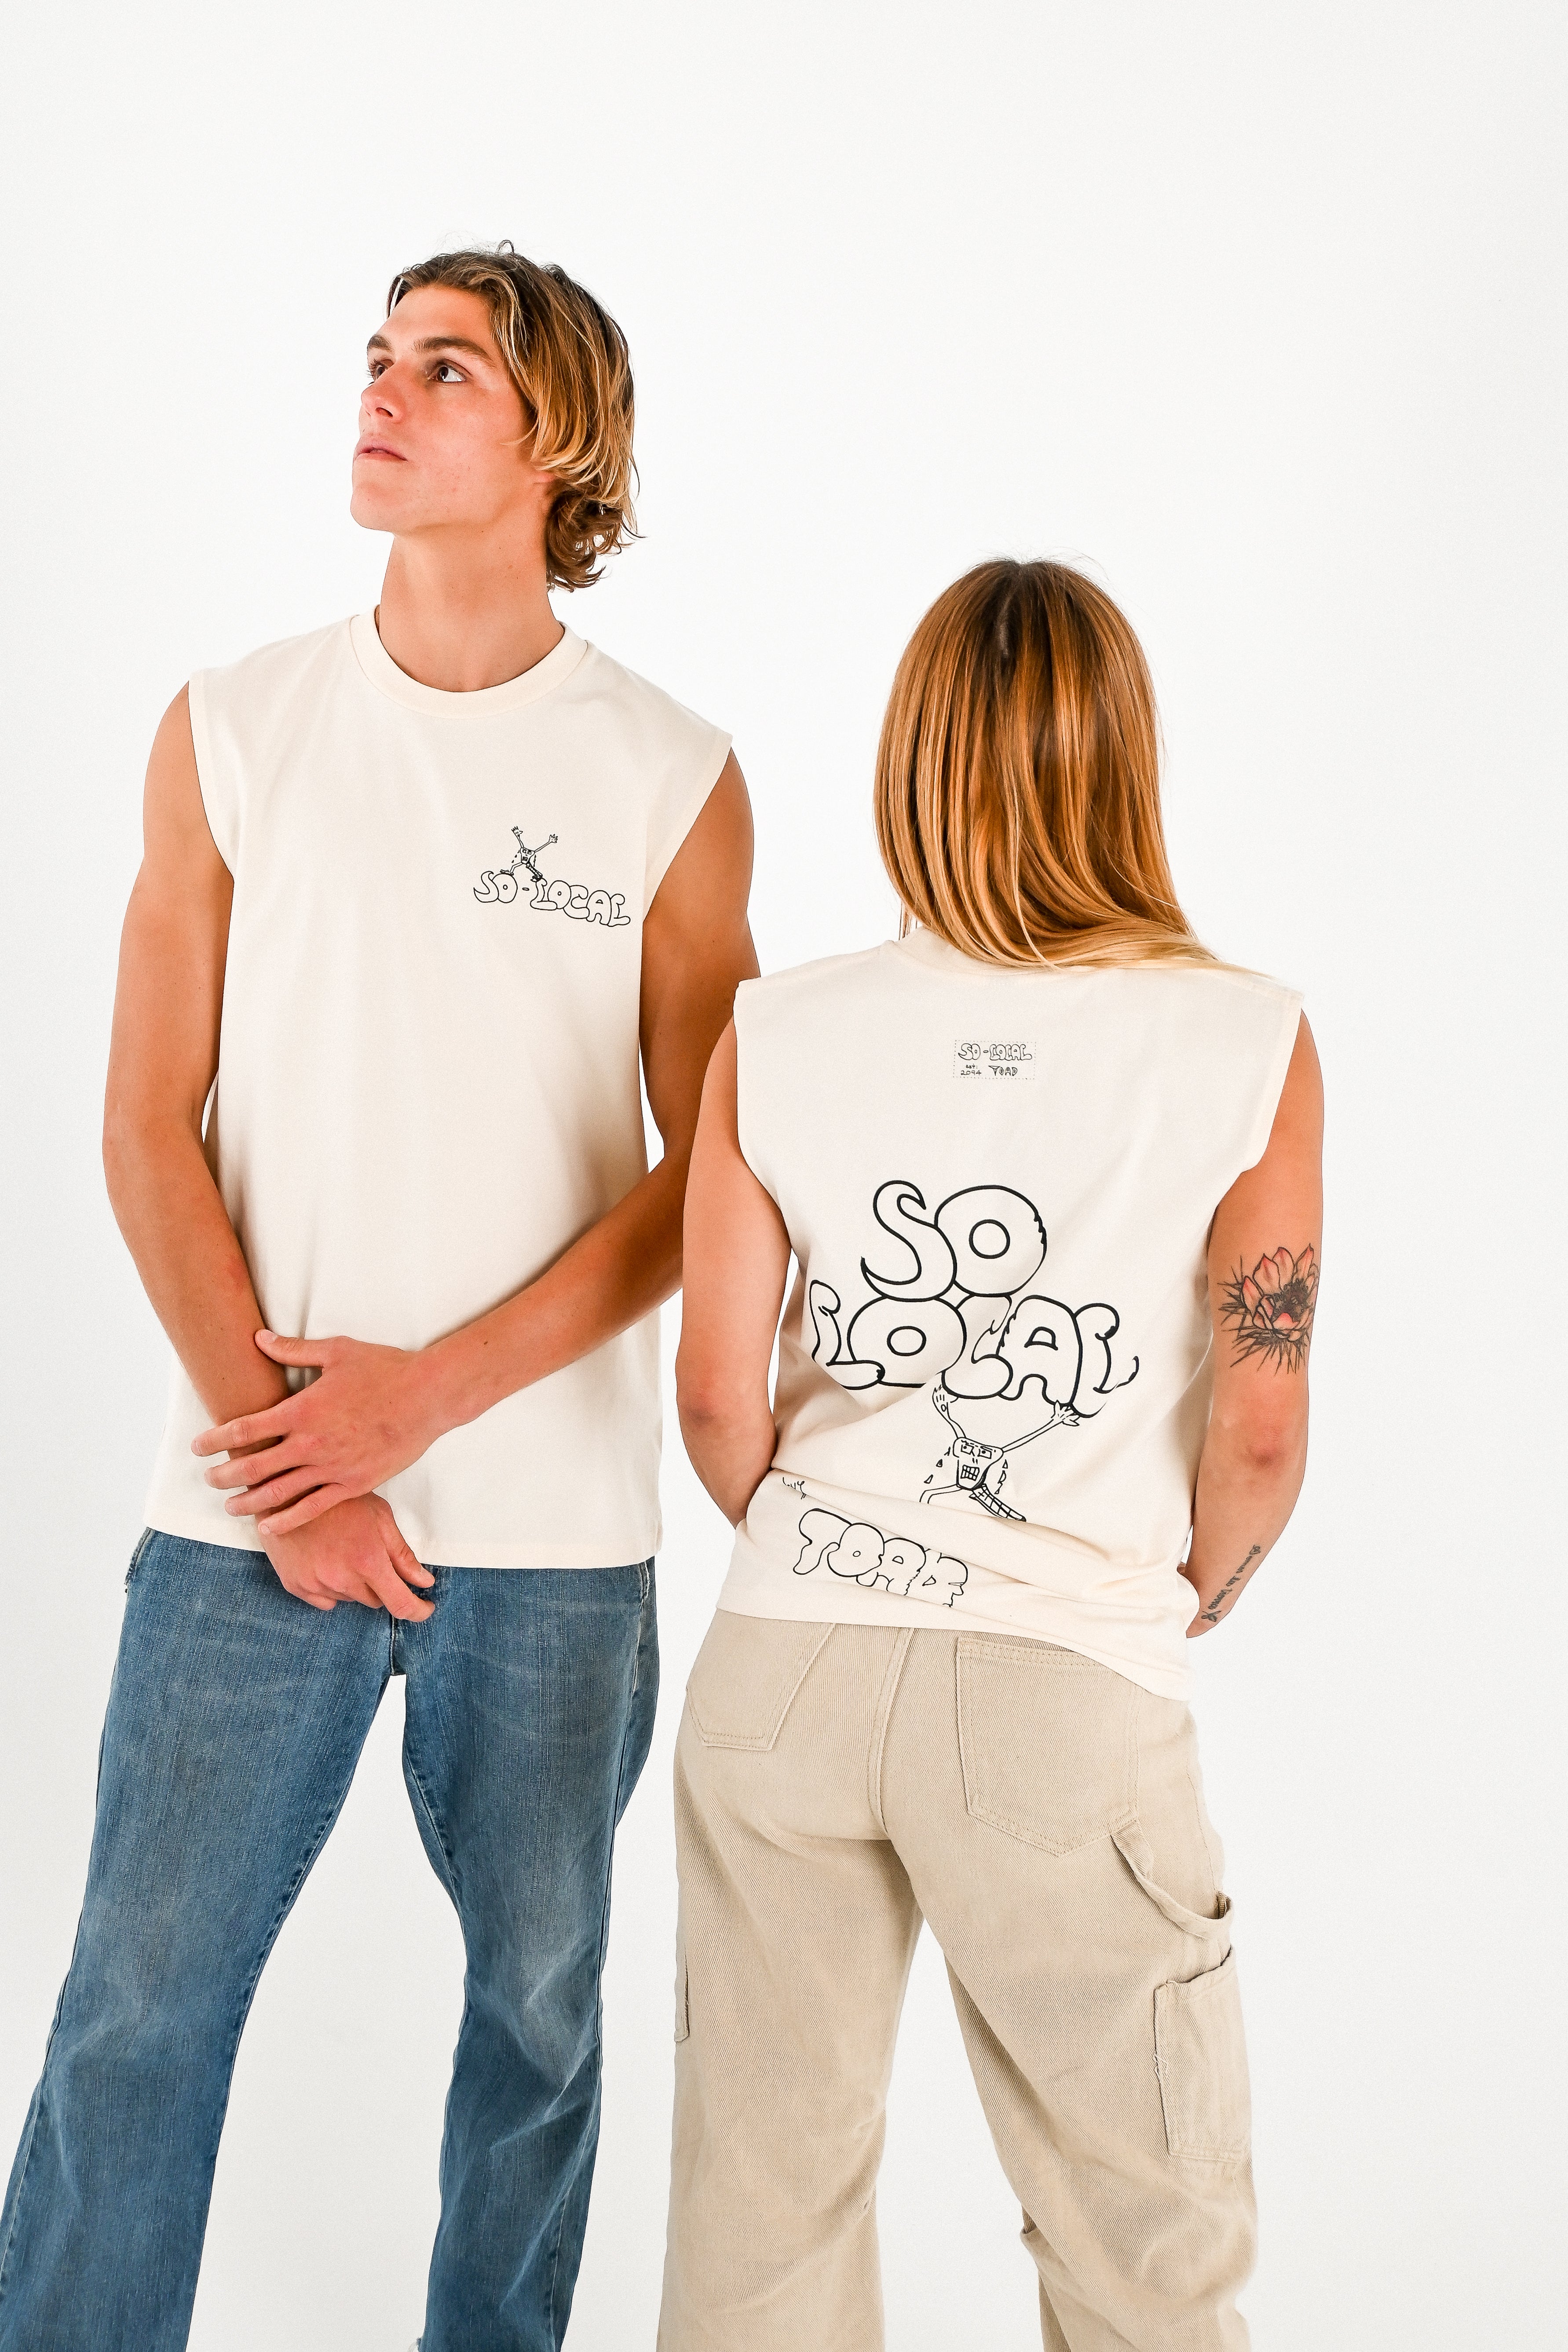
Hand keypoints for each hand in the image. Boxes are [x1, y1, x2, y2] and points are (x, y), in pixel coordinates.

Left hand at [193, 1331, 448, 1534]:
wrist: (429, 1396)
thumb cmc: (384, 1369)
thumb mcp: (337, 1351)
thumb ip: (293, 1350)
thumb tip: (258, 1339)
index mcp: (303, 1410)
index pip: (245, 1429)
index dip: (215, 1440)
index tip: (198, 1447)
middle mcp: (312, 1443)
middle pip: (254, 1466)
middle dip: (224, 1475)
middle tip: (208, 1479)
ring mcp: (332, 1467)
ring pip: (278, 1492)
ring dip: (248, 1502)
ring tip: (230, 1506)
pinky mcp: (354, 1484)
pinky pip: (313, 1508)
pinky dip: (286, 1520)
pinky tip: (268, 1526)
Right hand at [263, 1492, 433, 1618]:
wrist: (288, 1492)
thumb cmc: (339, 1500)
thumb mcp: (380, 1517)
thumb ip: (403, 1554)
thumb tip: (425, 1581)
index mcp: (368, 1562)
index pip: (400, 1604)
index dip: (417, 1611)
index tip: (425, 1608)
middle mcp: (342, 1579)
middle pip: (375, 1600)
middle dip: (380, 1584)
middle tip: (370, 1555)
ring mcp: (316, 1585)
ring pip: (350, 1599)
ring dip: (354, 1583)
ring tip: (342, 1550)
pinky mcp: (295, 1586)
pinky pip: (325, 1601)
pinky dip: (331, 1587)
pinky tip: (325, 1560)